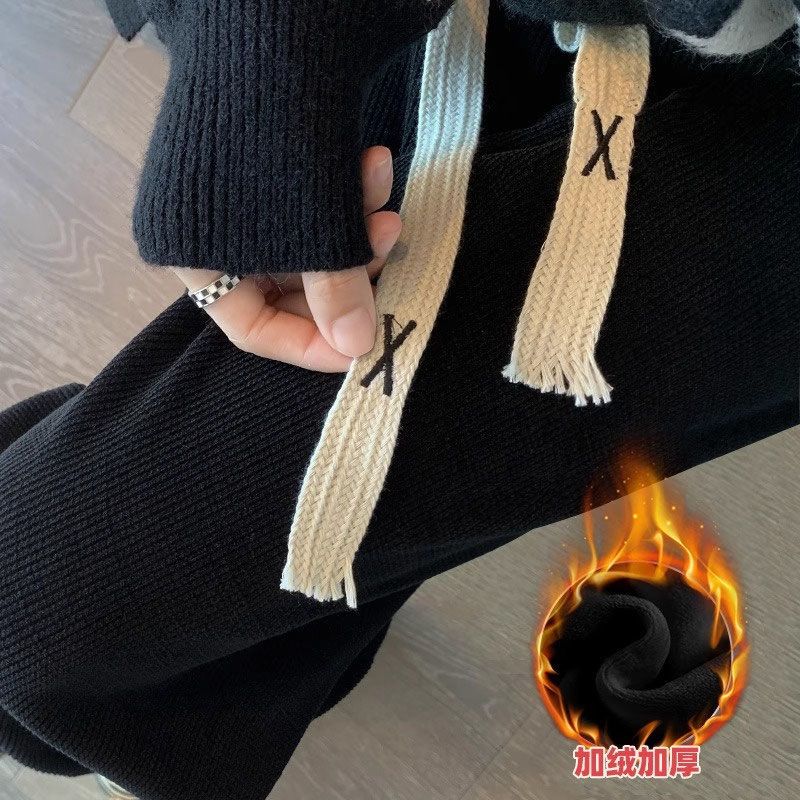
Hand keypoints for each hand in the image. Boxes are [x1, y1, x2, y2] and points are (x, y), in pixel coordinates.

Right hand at [171, 146, 400, 371]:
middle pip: (290, 290)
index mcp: (194, 257)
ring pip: (311, 248)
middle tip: (387, 261)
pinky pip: (314, 207)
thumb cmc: (274, 141)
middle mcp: (212, 233)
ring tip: (390, 207)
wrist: (265, 23)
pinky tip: (373, 165)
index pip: (252, 329)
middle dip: (348, 278)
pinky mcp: (272, 168)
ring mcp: (240, 199)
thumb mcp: (311, 232)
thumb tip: (358, 348)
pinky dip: (347, 197)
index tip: (362, 349)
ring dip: (357, 231)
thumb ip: (334, 293)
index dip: (309, 346)